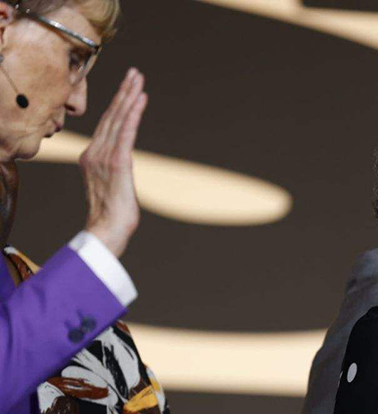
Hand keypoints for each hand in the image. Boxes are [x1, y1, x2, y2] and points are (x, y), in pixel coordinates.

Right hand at [81, 68, 148, 256]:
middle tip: (135, 73)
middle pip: (112, 116)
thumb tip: (122, 164)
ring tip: (138, 79)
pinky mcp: (117, 163)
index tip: (128, 86)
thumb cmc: (112, 215)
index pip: (107, 124)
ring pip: (118, 120)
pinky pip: (126, 133)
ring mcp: (104, 157)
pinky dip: (133, 114)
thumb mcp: (112, 185)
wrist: (106, 230)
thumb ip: (114, 169)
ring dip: (130, 97)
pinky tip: (140, 99)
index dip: (118, 104)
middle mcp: (94, 153)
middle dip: (124, 92)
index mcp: (91, 157)